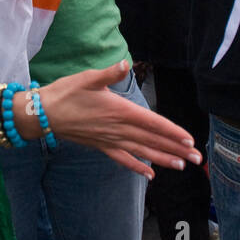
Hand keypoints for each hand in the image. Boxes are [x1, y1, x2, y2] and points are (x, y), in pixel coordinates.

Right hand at [37, 61, 201, 177]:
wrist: (43, 114)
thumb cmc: (66, 93)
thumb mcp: (87, 78)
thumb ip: (109, 73)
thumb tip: (124, 64)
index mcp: (119, 110)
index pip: (152, 123)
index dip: (172, 132)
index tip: (189, 140)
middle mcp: (118, 128)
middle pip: (152, 140)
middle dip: (176, 149)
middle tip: (197, 158)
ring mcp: (110, 140)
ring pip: (142, 152)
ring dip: (163, 159)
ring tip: (182, 166)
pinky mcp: (101, 146)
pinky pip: (123, 159)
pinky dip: (137, 167)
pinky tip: (150, 175)